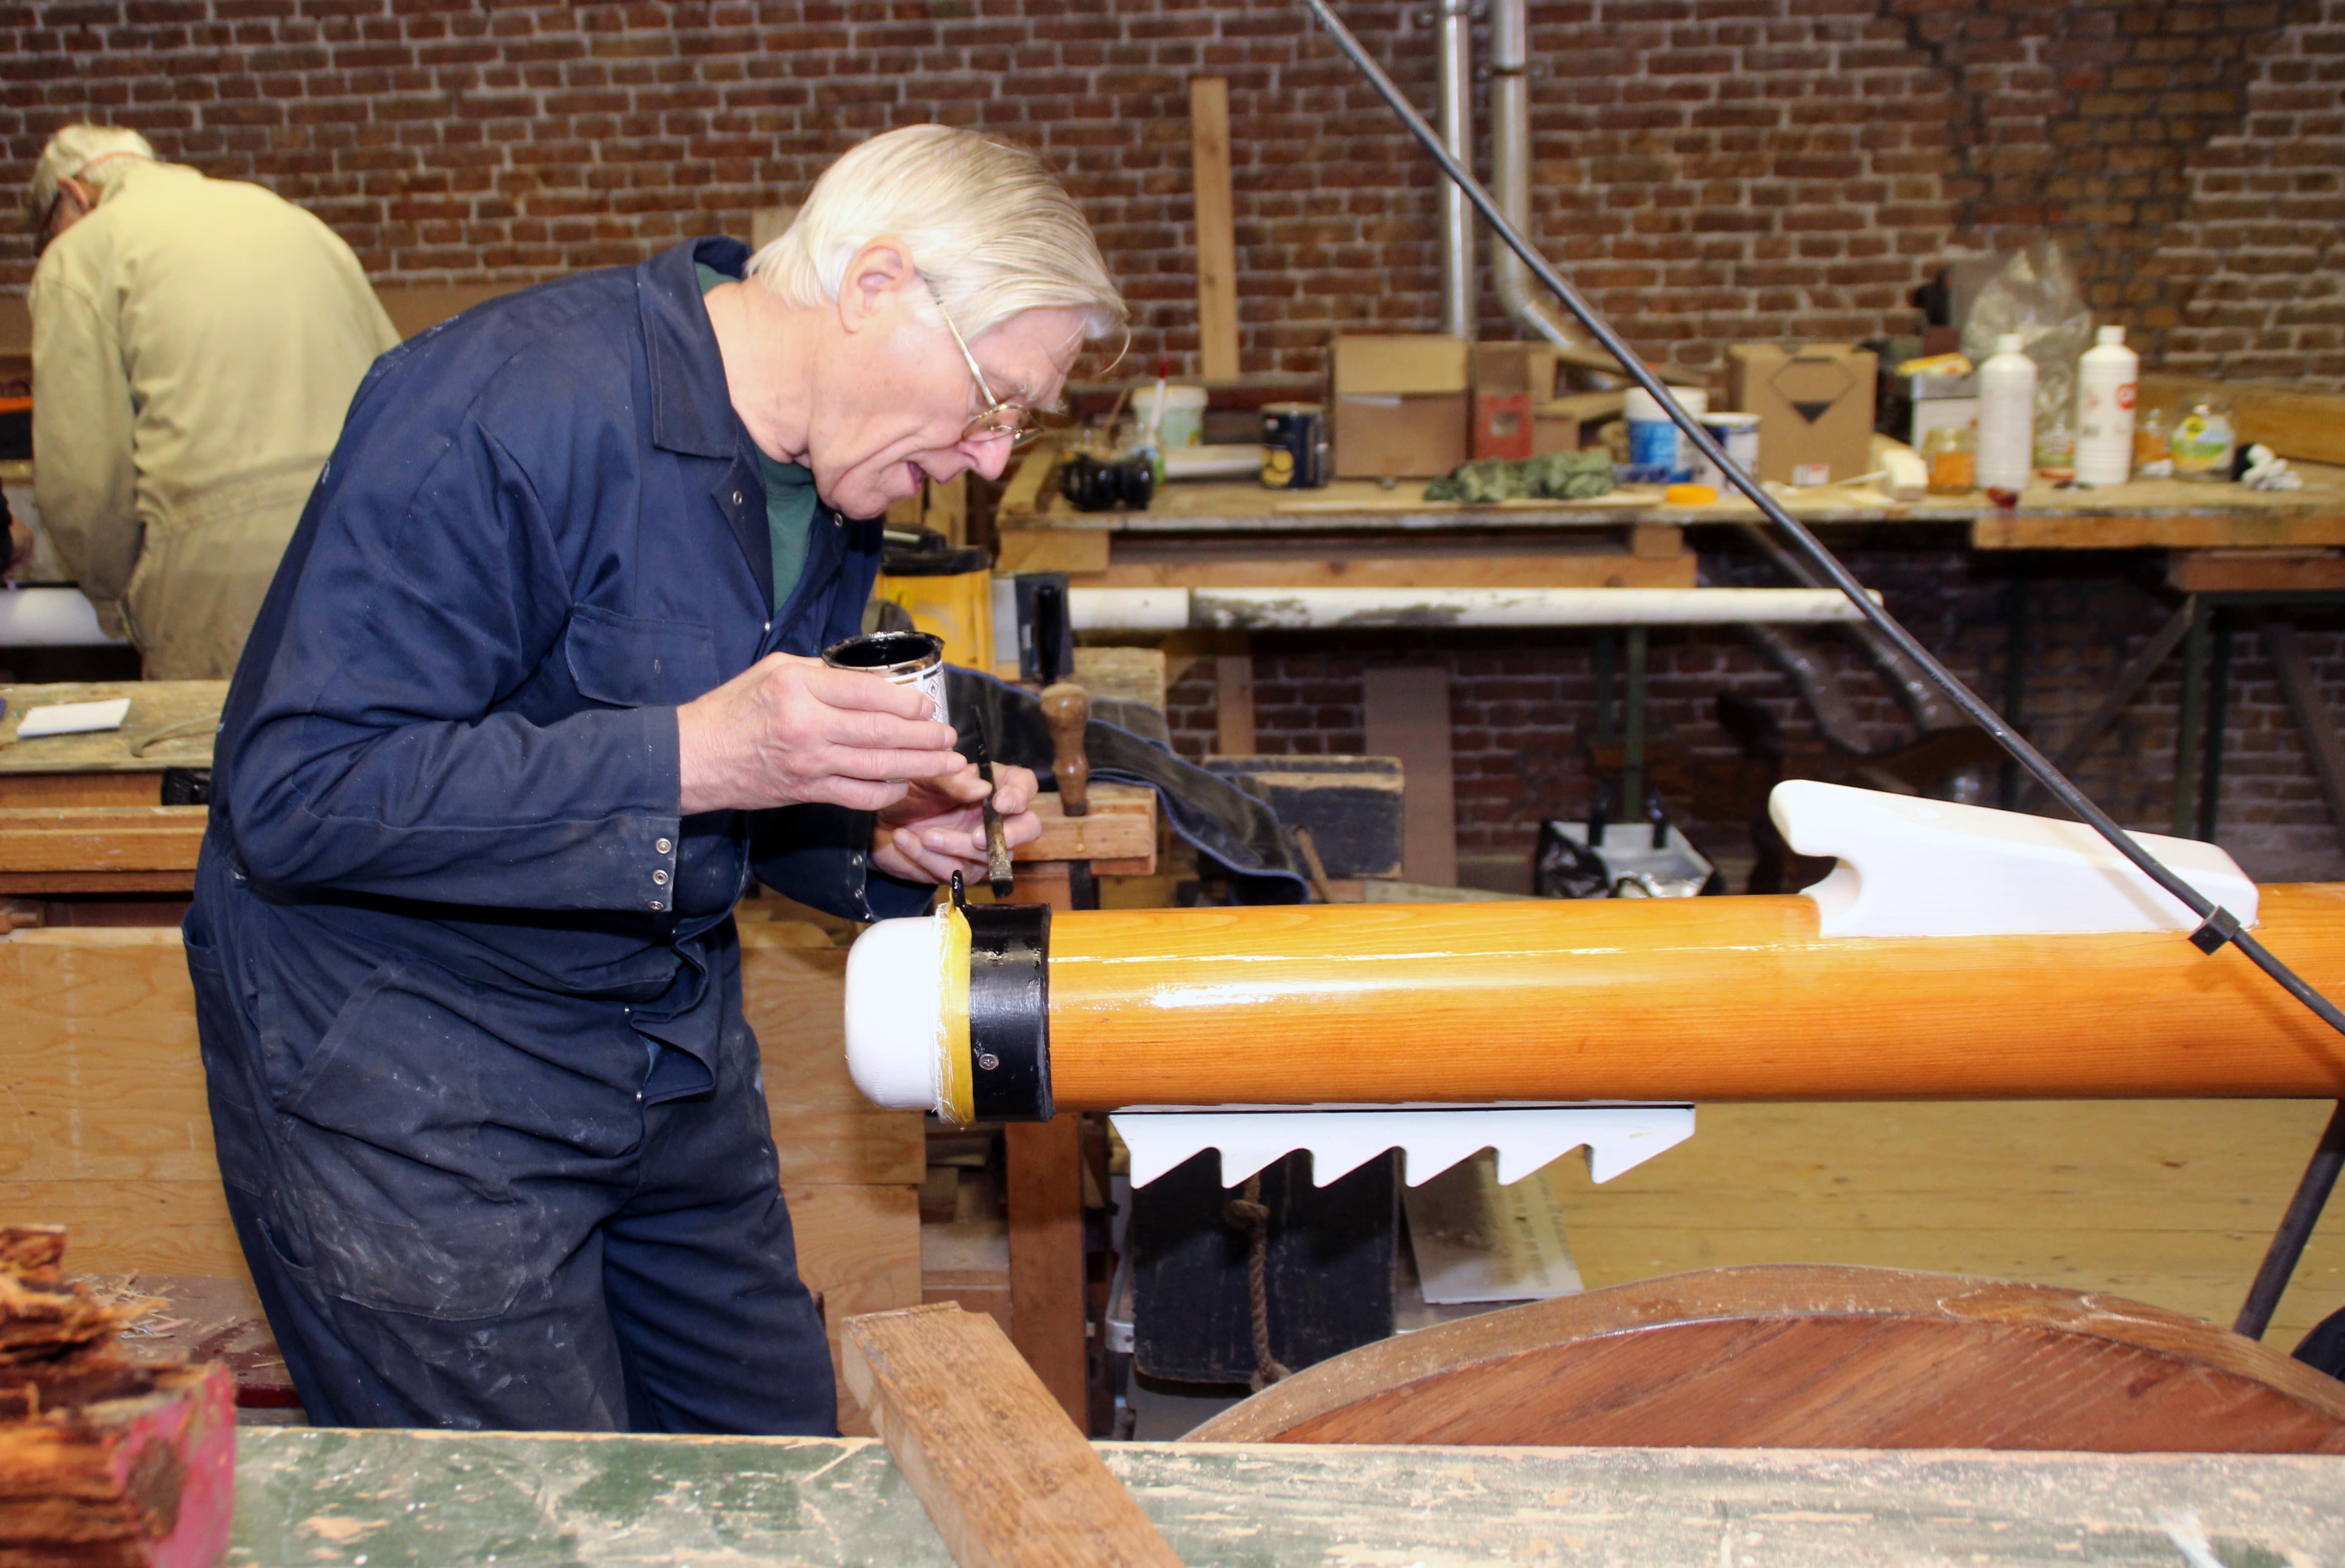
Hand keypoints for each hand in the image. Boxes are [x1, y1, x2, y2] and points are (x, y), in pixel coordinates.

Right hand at [676, 654, 963, 814]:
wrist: (694, 758)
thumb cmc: (731, 709)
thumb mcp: (773, 671)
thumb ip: (820, 673)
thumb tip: (867, 679)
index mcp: (799, 688)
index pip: (868, 693)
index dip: (906, 701)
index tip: (927, 706)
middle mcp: (809, 726)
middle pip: (882, 732)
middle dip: (925, 737)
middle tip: (950, 737)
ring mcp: (810, 763)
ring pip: (879, 767)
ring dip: (920, 766)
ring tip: (948, 763)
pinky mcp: (807, 791)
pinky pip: (859, 796)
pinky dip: (888, 792)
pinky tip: (905, 784)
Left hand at [871, 759, 1041, 883]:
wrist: (878, 822)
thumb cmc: (907, 793)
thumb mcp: (924, 778)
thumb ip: (952, 780)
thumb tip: (982, 788)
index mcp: (992, 784)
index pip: (1024, 785)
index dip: (1019, 794)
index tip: (1000, 802)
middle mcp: (995, 816)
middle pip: (1029, 826)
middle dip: (1010, 834)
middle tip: (976, 836)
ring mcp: (983, 846)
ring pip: (991, 855)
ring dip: (955, 846)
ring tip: (925, 835)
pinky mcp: (963, 869)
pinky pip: (957, 871)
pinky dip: (929, 858)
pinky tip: (906, 841)